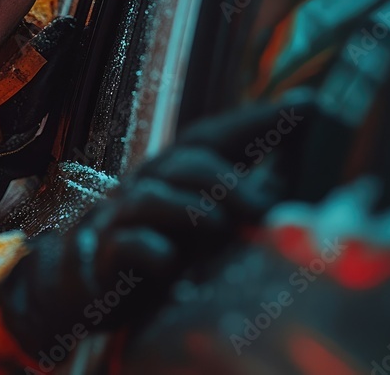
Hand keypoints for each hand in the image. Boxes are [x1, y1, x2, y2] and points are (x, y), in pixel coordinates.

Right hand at [0, 91, 318, 356]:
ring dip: (187, 209)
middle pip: (184, 162)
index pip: (215, 137)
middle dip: (226, 178)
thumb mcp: (202, 222)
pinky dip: (145, 249)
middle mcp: (149, 187)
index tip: (306, 107)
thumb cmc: (154, 244)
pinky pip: (122, 245)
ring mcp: (122, 220)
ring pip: (150, 197)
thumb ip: (244, 199)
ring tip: (217, 226)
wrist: (82, 282)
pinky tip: (167, 261)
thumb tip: (296, 180)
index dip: (257, 120)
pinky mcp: (103, 258)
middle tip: (264, 204)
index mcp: (176, 174)